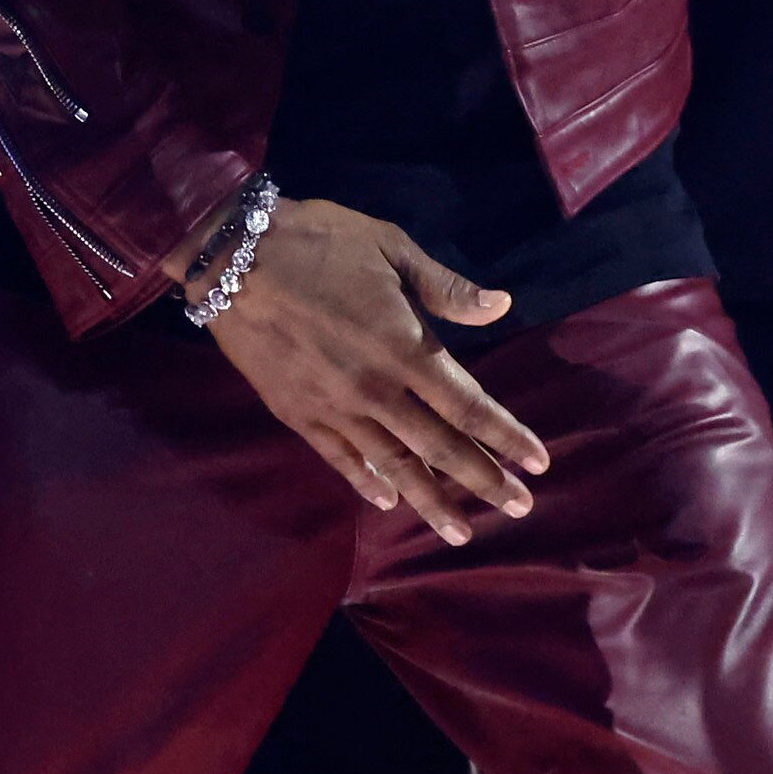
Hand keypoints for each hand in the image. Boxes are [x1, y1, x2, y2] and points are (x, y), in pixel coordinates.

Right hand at [196, 194, 548, 546]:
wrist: (233, 256)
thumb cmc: (318, 241)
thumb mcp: (390, 247)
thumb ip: (444, 286)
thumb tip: (501, 307)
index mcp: (405, 347)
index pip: (469, 405)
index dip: (506, 436)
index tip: (539, 462)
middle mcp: (376, 389)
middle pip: (441, 446)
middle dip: (484, 481)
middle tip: (520, 509)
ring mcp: (335, 407)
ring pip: (393, 465)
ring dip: (431, 501)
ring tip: (460, 532)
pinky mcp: (298, 414)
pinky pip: (339, 457)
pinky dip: (365, 482)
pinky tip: (387, 500)